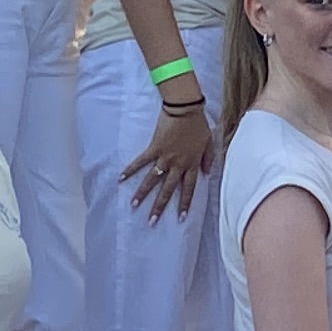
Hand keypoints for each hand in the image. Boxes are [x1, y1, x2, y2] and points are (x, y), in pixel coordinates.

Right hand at [127, 99, 219, 221]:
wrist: (186, 109)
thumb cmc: (199, 124)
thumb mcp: (209, 142)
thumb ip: (208, 159)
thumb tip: (207, 174)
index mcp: (191, 164)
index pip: (188, 189)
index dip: (184, 204)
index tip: (180, 219)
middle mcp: (177, 164)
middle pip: (168, 189)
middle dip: (159, 206)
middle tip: (151, 221)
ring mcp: (165, 157)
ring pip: (153, 179)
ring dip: (142, 193)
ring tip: (133, 205)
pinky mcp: (154, 148)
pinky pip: (141, 161)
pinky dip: (131, 169)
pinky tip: (121, 178)